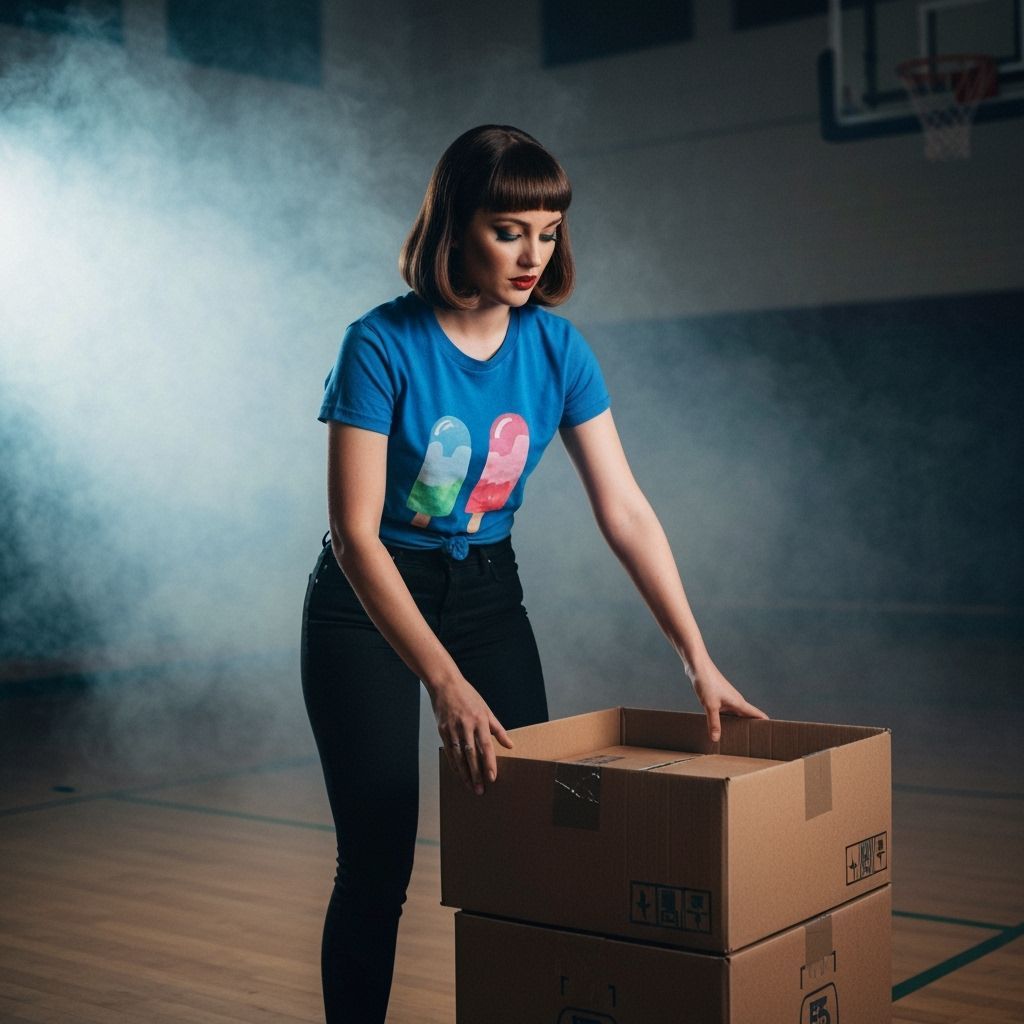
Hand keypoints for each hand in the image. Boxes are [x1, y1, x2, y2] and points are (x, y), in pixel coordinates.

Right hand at [430, 676, 512, 794]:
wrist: (445, 684)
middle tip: (481, 790)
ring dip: (465, 773)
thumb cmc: (468, 696)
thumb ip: (498, 729)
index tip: (492, 777)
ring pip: (459, 756)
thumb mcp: (486, 709)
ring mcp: (453, 728)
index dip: (490, 763)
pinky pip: (449, 751)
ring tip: (470, 786)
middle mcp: (466, 725)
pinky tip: (459, 774)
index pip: (486, 746)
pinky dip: (454, 764)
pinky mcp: (442, 730)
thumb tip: (510, 745)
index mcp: (480, 720)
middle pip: (472, 754)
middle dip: (476, 774)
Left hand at [686, 656, 767, 742]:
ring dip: (737, 725)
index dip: (765, 724)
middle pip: (748, 717)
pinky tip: (720, 727)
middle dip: (752, 728)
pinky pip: (726, 712)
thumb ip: (714, 723)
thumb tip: (716, 739)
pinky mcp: (718, 697)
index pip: (757, 714)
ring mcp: (727, 699)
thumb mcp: (710, 706)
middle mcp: (736, 701)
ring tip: (738, 739)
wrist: (698, 666)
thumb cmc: (707, 683)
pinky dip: (726, 720)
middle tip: (754, 743)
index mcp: (739, 703)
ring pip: (736, 715)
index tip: (771, 733)